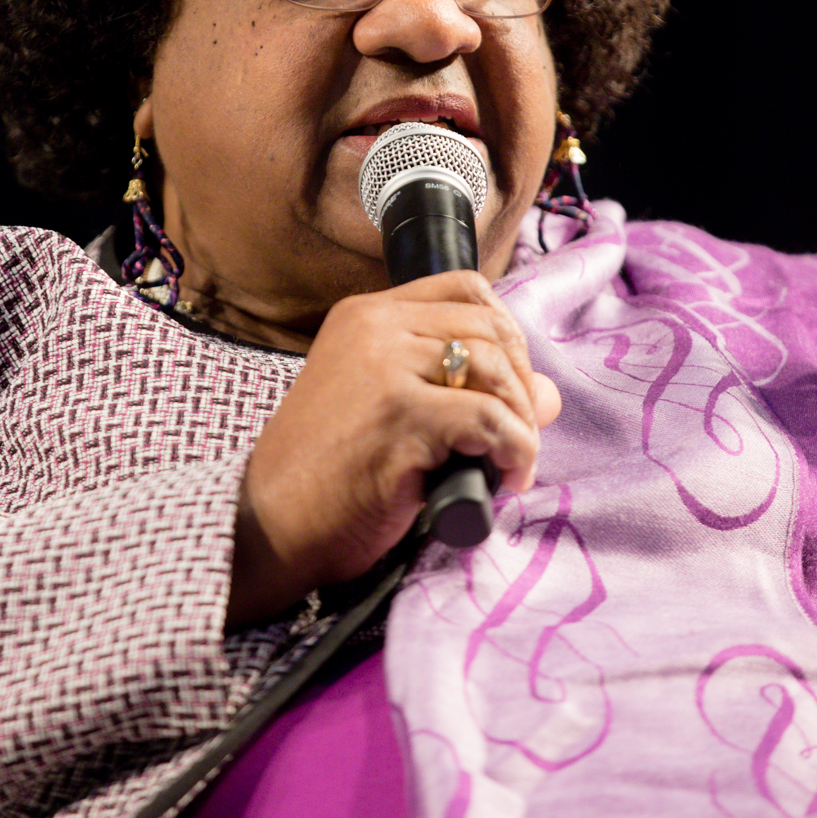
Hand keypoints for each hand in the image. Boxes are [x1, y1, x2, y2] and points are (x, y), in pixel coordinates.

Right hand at [226, 271, 561, 628]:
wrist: (268, 527)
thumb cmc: (326, 478)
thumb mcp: (392, 414)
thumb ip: (460, 390)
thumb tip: (548, 394)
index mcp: (364, 316)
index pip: (466, 290)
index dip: (506, 335)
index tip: (508, 388)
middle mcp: (373, 328)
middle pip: (489, 327)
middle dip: (521, 384)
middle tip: (517, 435)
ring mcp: (383, 367)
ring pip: (495, 369)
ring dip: (521, 420)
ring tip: (510, 460)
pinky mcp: (398, 415)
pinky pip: (490, 421)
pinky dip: (513, 451)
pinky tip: (504, 478)